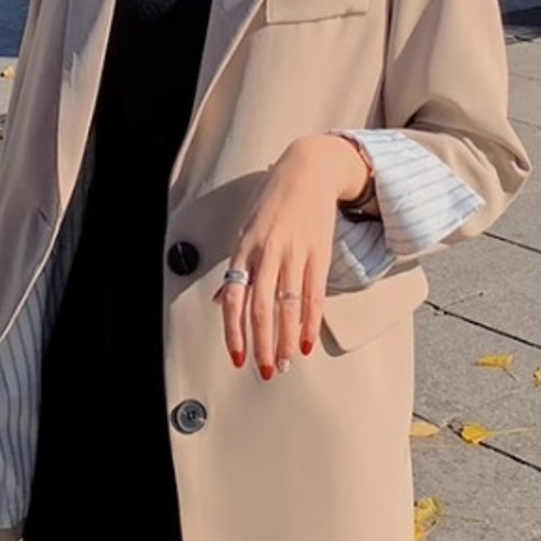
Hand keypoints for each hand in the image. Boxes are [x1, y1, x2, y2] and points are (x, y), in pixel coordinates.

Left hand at [211, 135, 370, 379]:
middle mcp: (267, 252)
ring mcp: (295, 252)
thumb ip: (236, 269)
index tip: (237, 358)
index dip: (234, 332)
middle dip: (261, 345)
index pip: (235, 299)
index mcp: (244, 248)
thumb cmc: (273, 201)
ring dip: (285, 341)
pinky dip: (309, 323)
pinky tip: (306, 342)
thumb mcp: (246, 229)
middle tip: (264, 371)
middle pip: (261, 308)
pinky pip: (314, 295)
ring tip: (285, 363)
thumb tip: (222, 302)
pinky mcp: (319, 253)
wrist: (308, 170)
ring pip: (288, 307)